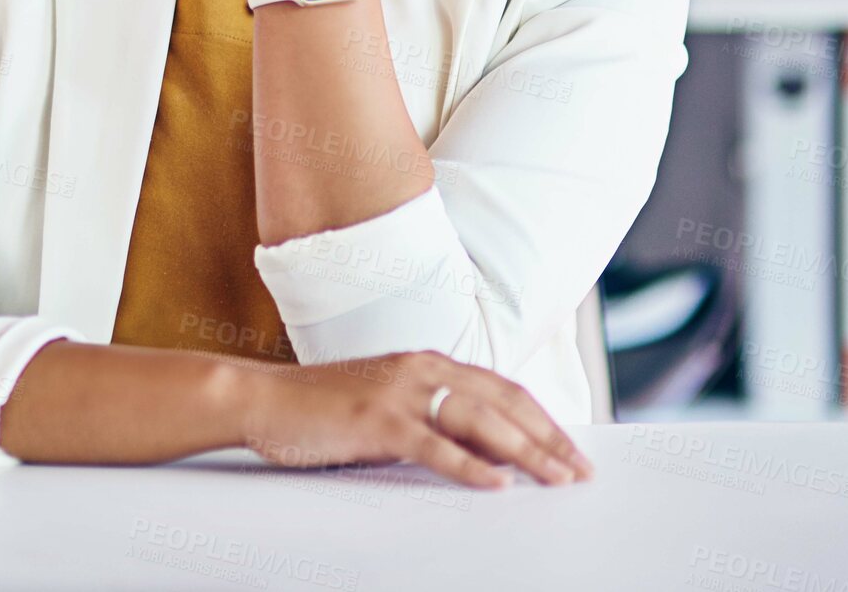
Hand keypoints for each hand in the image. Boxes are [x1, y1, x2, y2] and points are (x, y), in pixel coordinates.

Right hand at [237, 348, 594, 490]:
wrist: (266, 399)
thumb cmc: (325, 410)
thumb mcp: (389, 407)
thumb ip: (432, 419)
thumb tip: (484, 453)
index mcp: (427, 362)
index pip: (502, 389)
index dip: (542, 420)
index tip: (572, 451)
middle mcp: (421, 368)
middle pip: (503, 402)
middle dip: (548, 438)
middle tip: (581, 471)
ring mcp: (400, 392)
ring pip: (479, 420)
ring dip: (525, 452)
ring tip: (557, 480)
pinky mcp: (378, 420)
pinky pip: (434, 444)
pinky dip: (470, 466)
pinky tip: (497, 485)